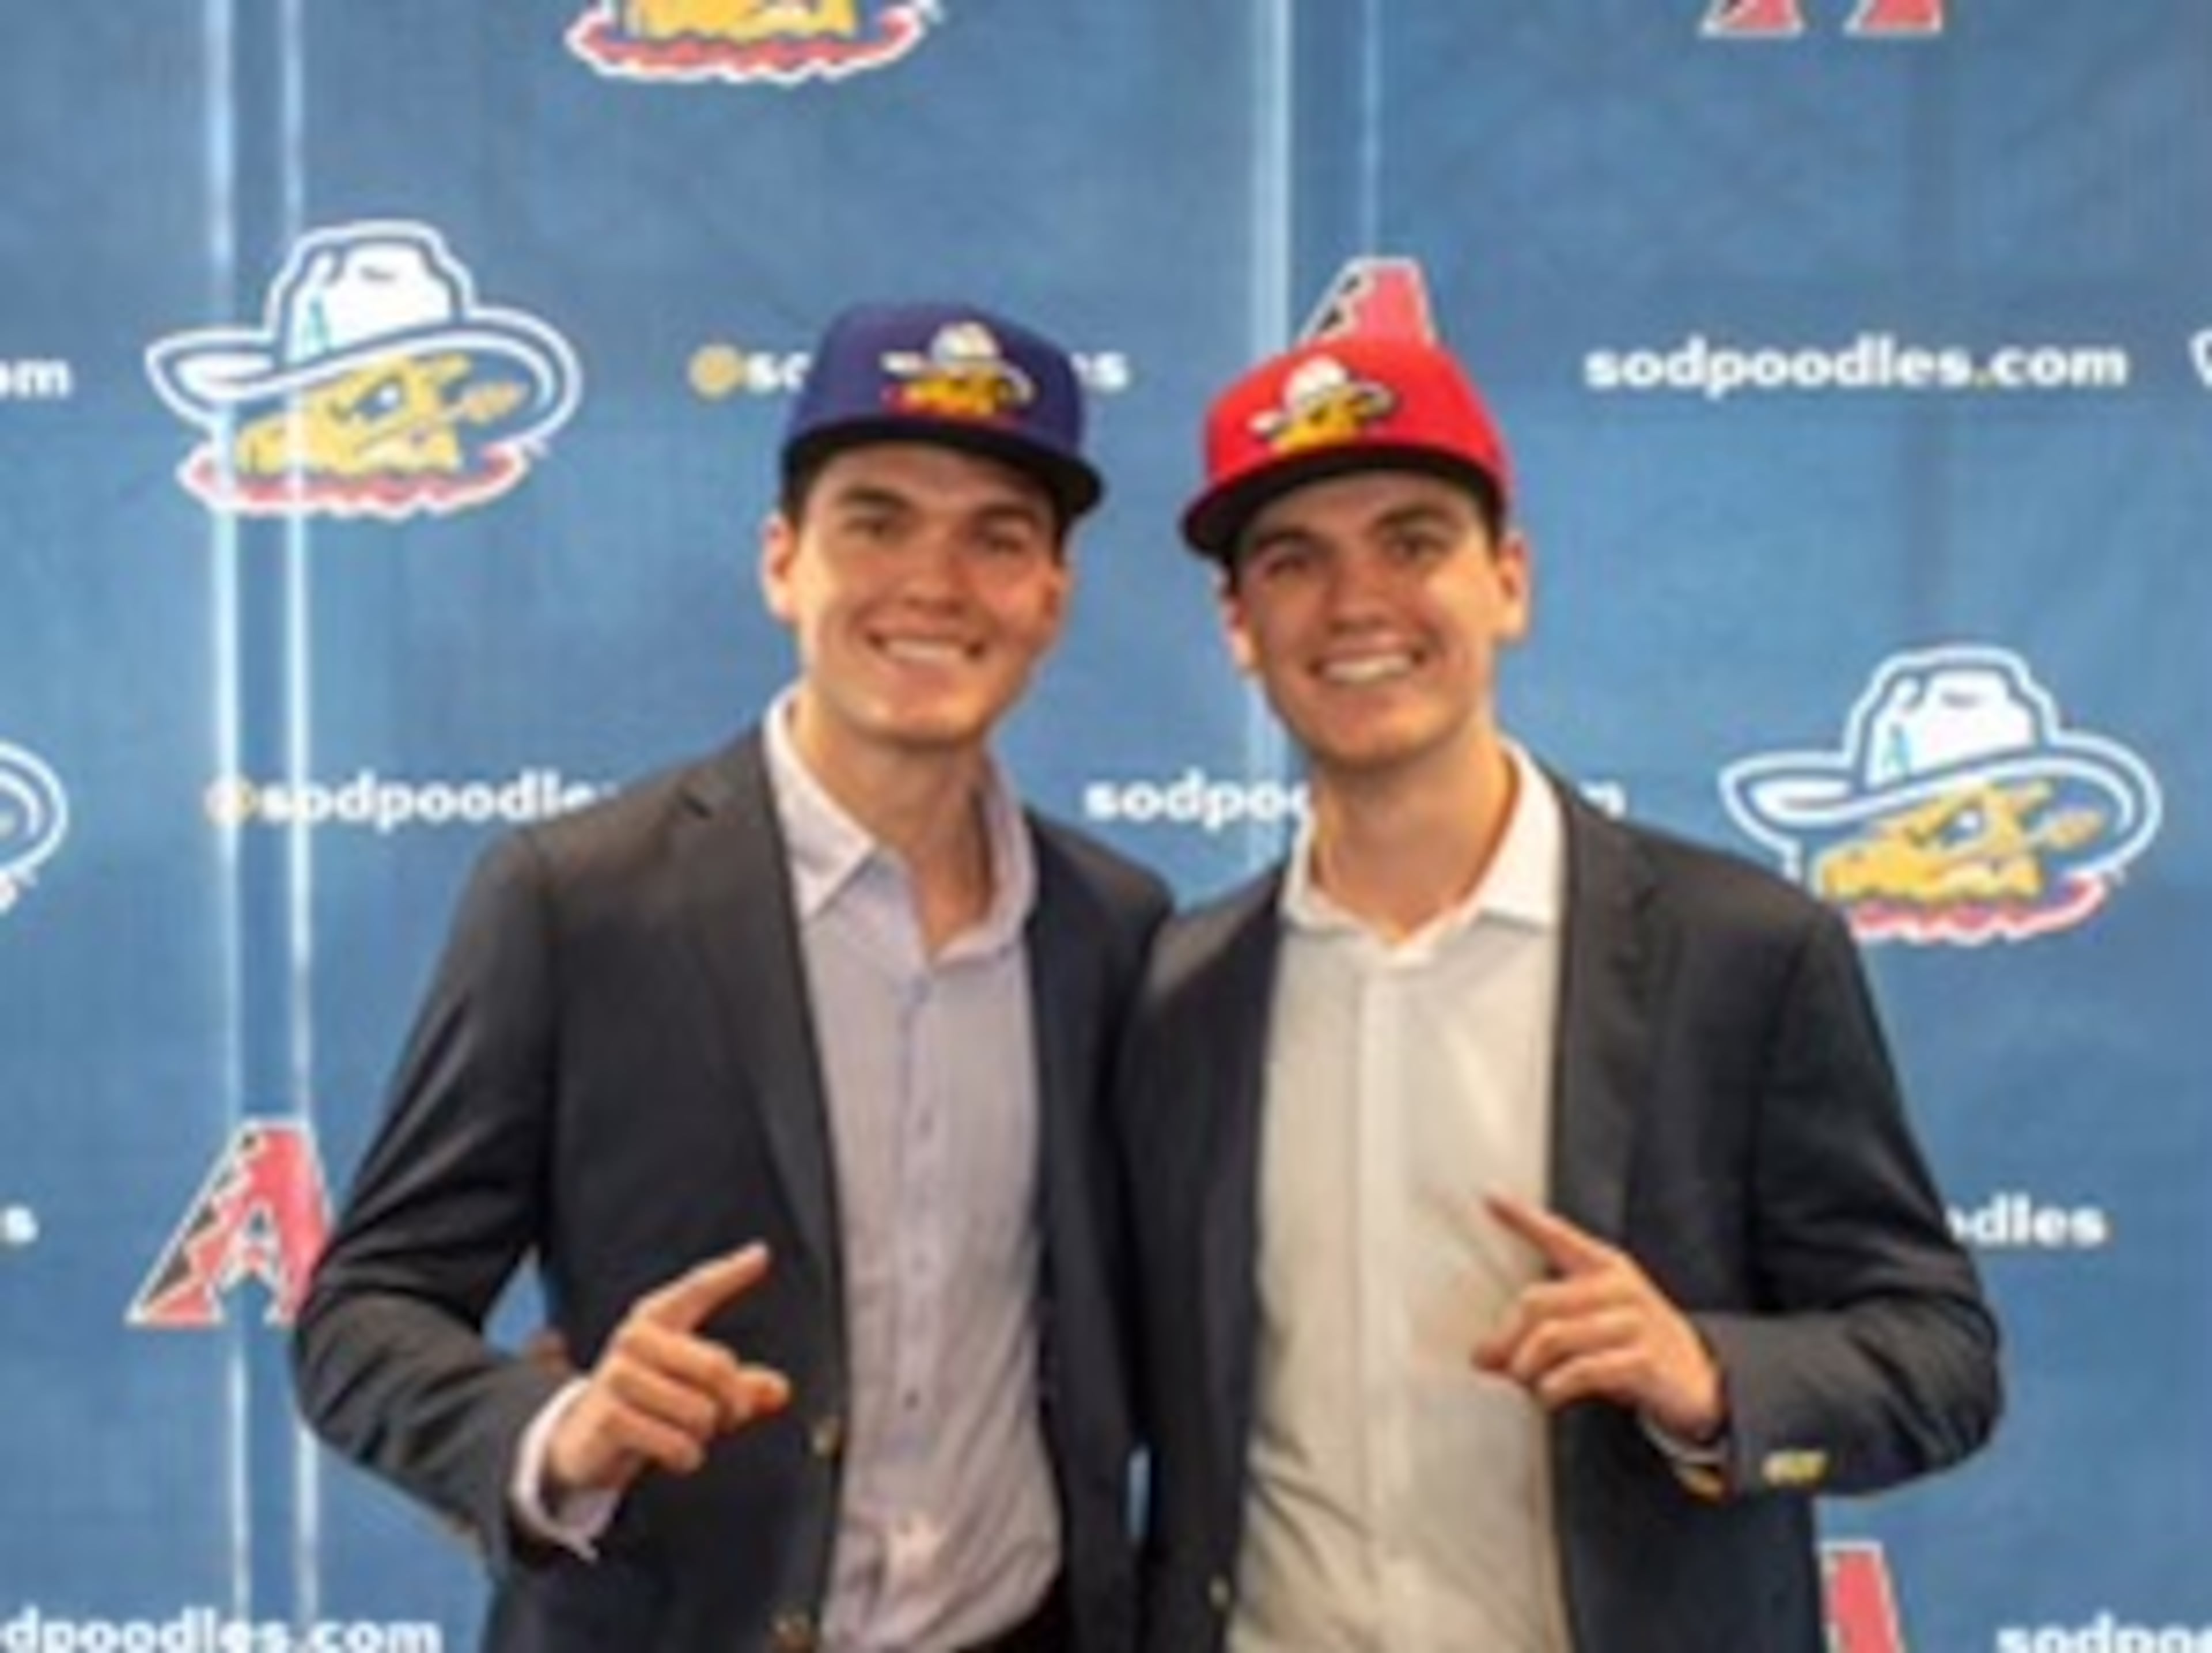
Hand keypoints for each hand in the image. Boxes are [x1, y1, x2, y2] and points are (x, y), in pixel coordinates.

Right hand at [544, 1244, 791, 1496]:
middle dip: (735, 1403)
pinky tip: (677, 1454)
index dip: (731, 1273)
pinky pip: (678, 1443)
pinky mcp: (610, 1417)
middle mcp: (636, 1338)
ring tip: (688, 1433)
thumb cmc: (651, 1402)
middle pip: (718, 1366)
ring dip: (705, 1434)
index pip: (698, 1289)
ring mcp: (618, 1375)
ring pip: (700, 1412)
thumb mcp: (694, 1386)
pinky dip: (688, 1456)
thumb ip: (741, 1385)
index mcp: (658, 1318)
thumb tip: (780, 1391)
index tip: (762, 1254)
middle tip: (728, 1417)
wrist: (587, 1439)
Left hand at [1471, 1196, 1724, 1443]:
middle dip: (1505, 1337)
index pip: (1558, 1236)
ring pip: (1553, 1337)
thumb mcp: (1595, 1322)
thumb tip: (1484, 1355)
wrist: (1700, 1381)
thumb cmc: (1635, 1345)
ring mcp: (1633, 1322)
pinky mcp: (1642, 1360)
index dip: (1523, 1217)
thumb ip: (1544, 1327)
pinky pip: (1581, 1370)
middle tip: (1490, 1361)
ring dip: (1527, 1367)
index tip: (1490, 1196)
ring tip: (1525, 1382)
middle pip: (1537, 1303)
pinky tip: (1549, 1395)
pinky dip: (1554, 1387)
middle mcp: (1618, 1287)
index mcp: (1606, 1267)